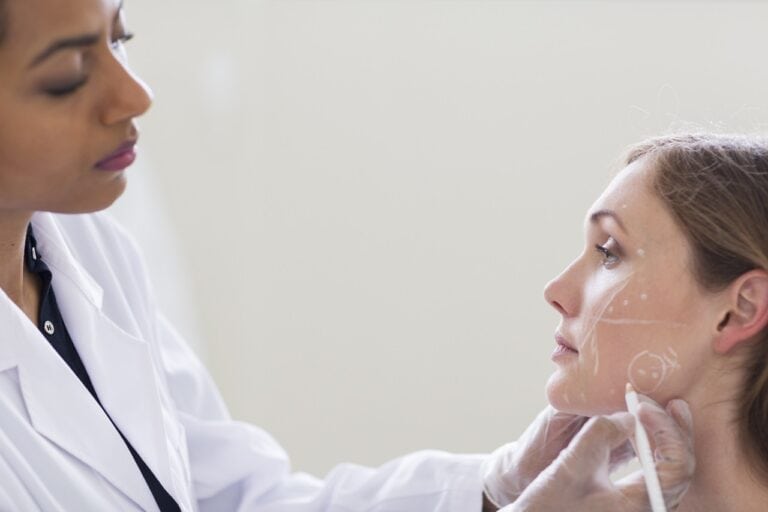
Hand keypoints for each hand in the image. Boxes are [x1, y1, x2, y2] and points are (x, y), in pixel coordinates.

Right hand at [500, 399, 694, 511]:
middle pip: (681, 468)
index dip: (667, 429)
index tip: (643, 407)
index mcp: (638, 506)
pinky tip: (640, 434)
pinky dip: (652, 451)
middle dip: (674, 430)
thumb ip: (601, 434)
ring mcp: (641, 509)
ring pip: (670, 472)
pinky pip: (655, 476)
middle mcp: (647, 511)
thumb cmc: (549, 504)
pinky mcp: (631, 506)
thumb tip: (630, 416)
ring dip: (664, 439)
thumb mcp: (572, 465)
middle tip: (669, 402)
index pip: (677, 465)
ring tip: (654, 412)